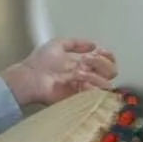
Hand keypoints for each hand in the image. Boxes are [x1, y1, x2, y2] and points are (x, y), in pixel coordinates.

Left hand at [0, 38, 117, 107]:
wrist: (31, 77)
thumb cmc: (41, 61)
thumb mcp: (57, 44)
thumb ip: (76, 43)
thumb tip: (94, 44)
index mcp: (84, 62)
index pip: (107, 60)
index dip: (108, 56)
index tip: (99, 52)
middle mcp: (87, 75)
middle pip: (112, 71)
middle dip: (102, 63)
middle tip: (86, 60)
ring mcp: (85, 87)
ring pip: (107, 84)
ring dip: (96, 75)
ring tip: (79, 72)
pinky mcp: (80, 98)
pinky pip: (96, 95)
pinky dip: (92, 87)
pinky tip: (80, 81)